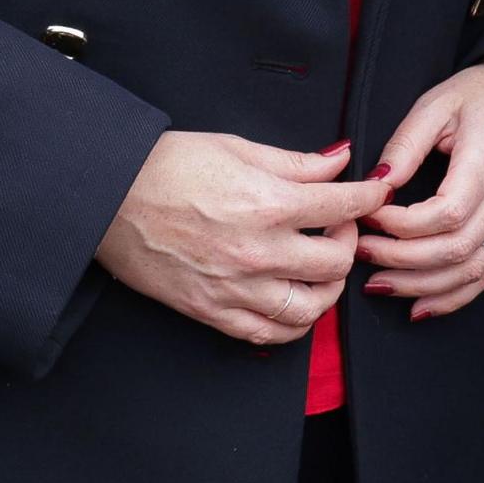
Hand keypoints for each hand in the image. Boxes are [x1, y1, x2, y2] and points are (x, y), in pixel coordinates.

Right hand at [95, 132, 392, 345]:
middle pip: (336, 263)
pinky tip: (295, 301)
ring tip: (321, 266)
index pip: (344, 206)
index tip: (376, 193)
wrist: (108, 198)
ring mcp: (235, 289)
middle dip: (349, 240)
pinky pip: (268, 334)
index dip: (369, 197)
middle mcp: (257, 252)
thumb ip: (297, 162)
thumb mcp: (238, 148)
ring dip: (328, 288)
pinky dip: (293, 324)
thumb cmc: (166, 166)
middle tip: (338, 225)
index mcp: (267, 204)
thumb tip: (341, 161)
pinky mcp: (211, 312)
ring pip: (310, 308)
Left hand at [358, 54, 483, 320]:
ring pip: (472, 270)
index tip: (368, 215)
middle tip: (361, 253)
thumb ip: (404, 145)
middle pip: (456, 250)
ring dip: (422, 286)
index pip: (445, 214)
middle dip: (401, 260)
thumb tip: (374, 185)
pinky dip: (454, 296)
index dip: (401, 226)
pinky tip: (420, 304)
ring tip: (379, 284)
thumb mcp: (436, 104)